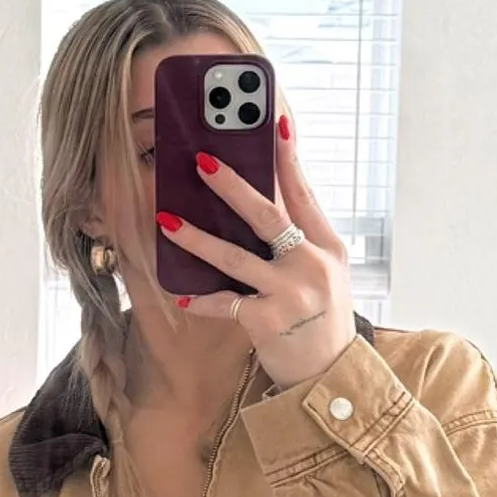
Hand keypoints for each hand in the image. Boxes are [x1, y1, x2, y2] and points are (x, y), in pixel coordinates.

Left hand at [158, 111, 355, 390]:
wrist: (329, 375)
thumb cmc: (322, 321)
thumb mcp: (325, 274)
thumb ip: (300, 239)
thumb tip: (262, 202)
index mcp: (327, 246)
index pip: (304, 193)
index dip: (288, 157)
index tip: (274, 121)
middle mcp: (311, 264)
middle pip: (267, 215)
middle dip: (232, 185)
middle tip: (202, 161)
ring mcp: (291, 293)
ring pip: (236, 257)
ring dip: (197, 238)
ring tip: (166, 221)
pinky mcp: (268, 321)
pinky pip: (227, 303)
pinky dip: (202, 300)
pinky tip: (180, 294)